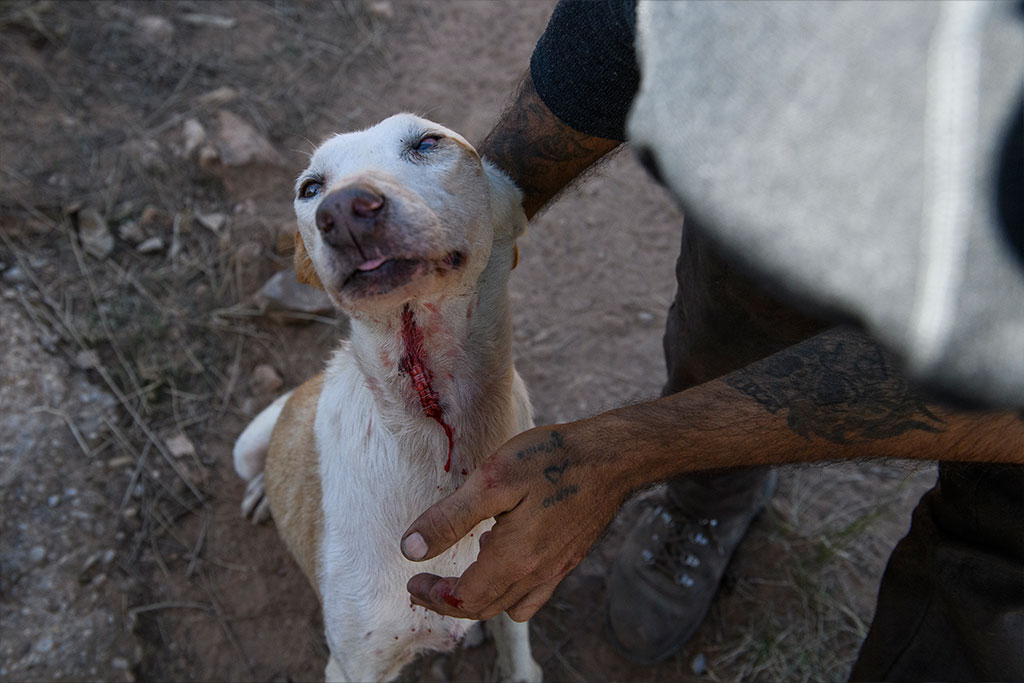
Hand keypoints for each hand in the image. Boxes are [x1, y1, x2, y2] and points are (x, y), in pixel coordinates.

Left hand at [401, 420, 629, 621]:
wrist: (612, 457)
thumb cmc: (552, 460)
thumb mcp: (492, 480)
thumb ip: (450, 518)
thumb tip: (411, 549)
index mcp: (514, 559)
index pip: (464, 599)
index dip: (434, 595)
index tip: (413, 580)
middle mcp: (537, 574)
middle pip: (485, 608)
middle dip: (448, 601)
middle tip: (423, 585)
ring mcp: (556, 569)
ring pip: (509, 605)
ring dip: (479, 599)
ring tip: (460, 574)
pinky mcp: (569, 559)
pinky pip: (534, 594)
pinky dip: (510, 590)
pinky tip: (503, 556)